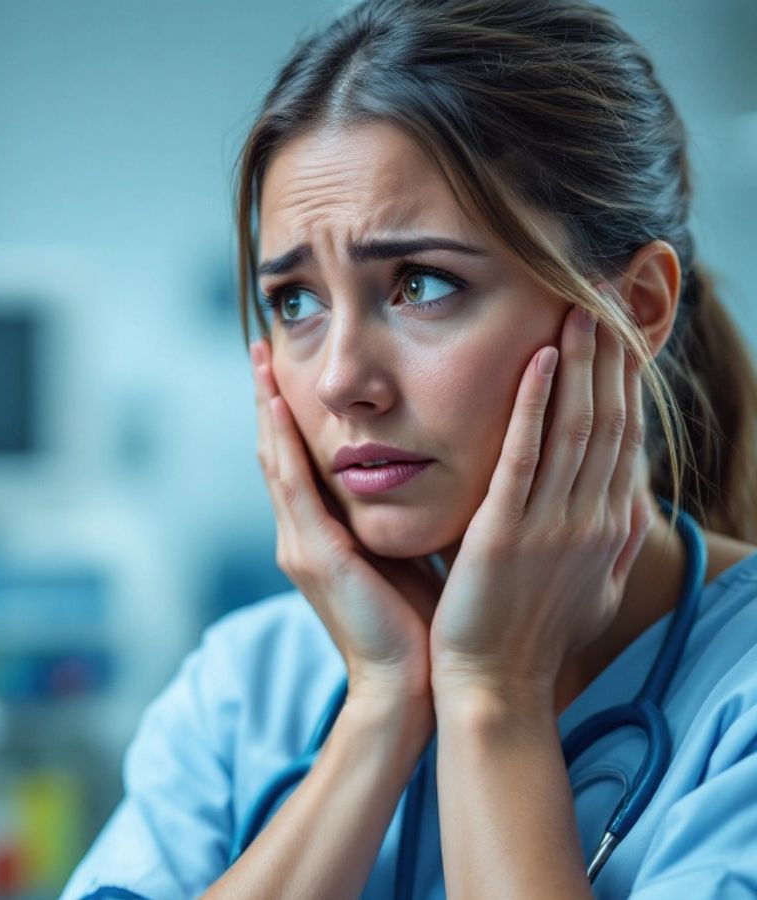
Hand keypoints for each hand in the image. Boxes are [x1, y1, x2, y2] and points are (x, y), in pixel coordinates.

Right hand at [251, 339, 442, 704]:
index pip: (299, 463)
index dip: (289, 416)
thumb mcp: (406, 555)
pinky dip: (281, 442)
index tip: (288, 369)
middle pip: (277, 452)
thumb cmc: (420, 625)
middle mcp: (300, 536)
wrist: (410, 687)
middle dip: (267, 399)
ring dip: (266, 407)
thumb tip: (428, 472)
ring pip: (276, 460)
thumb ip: (401, 517)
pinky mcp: (312, 554)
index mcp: (322, 537)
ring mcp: (299, 544)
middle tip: (262, 347)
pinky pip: (291, 485)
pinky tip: (274, 404)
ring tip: (261, 358)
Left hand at [429, 305, 651, 701]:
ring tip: (579, 310)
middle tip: (607, 299)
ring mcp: (552, 525)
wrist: (494, 686)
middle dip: (611, 358)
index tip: (624, 335)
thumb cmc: (533, 637)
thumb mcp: (590, 587)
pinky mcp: (507, 533)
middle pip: (610, 421)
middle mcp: (590, 519)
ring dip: (581, 366)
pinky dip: (538, 405)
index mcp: (604, 528)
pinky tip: (541, 360)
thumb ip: (608, 541)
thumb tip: (628, 506)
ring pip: (577, 428)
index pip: (625, 439)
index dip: (627, 383)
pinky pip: (527, 457)